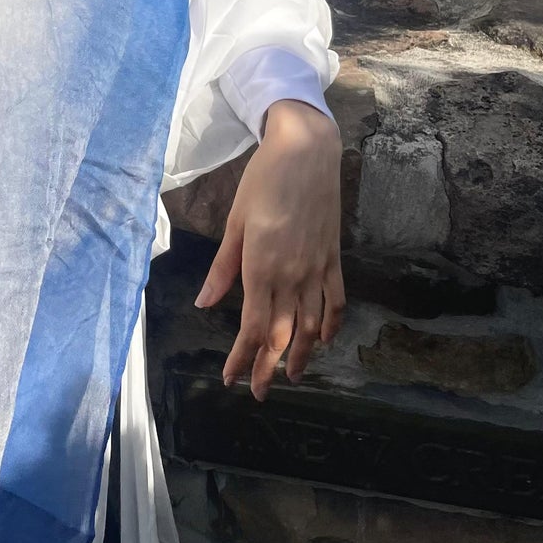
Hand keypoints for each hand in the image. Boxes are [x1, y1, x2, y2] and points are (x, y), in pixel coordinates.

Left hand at [193, 98, 344, 400]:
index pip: (254, 327)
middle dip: (270, 367)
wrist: (306, 151)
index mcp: (262, 266)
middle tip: (258, 392)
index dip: (242, 358)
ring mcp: (317, 268)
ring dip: (303, 355)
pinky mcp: (334, 258)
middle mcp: (293, 274)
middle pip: (284, 335)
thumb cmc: (262, 181)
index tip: (231, 379)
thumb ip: (223, 268)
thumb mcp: (234, 222)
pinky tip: (324, 339)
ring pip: (313, 326)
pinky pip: (336, 301)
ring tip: (292, 376)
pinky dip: (331, 325)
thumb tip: (205, 304)